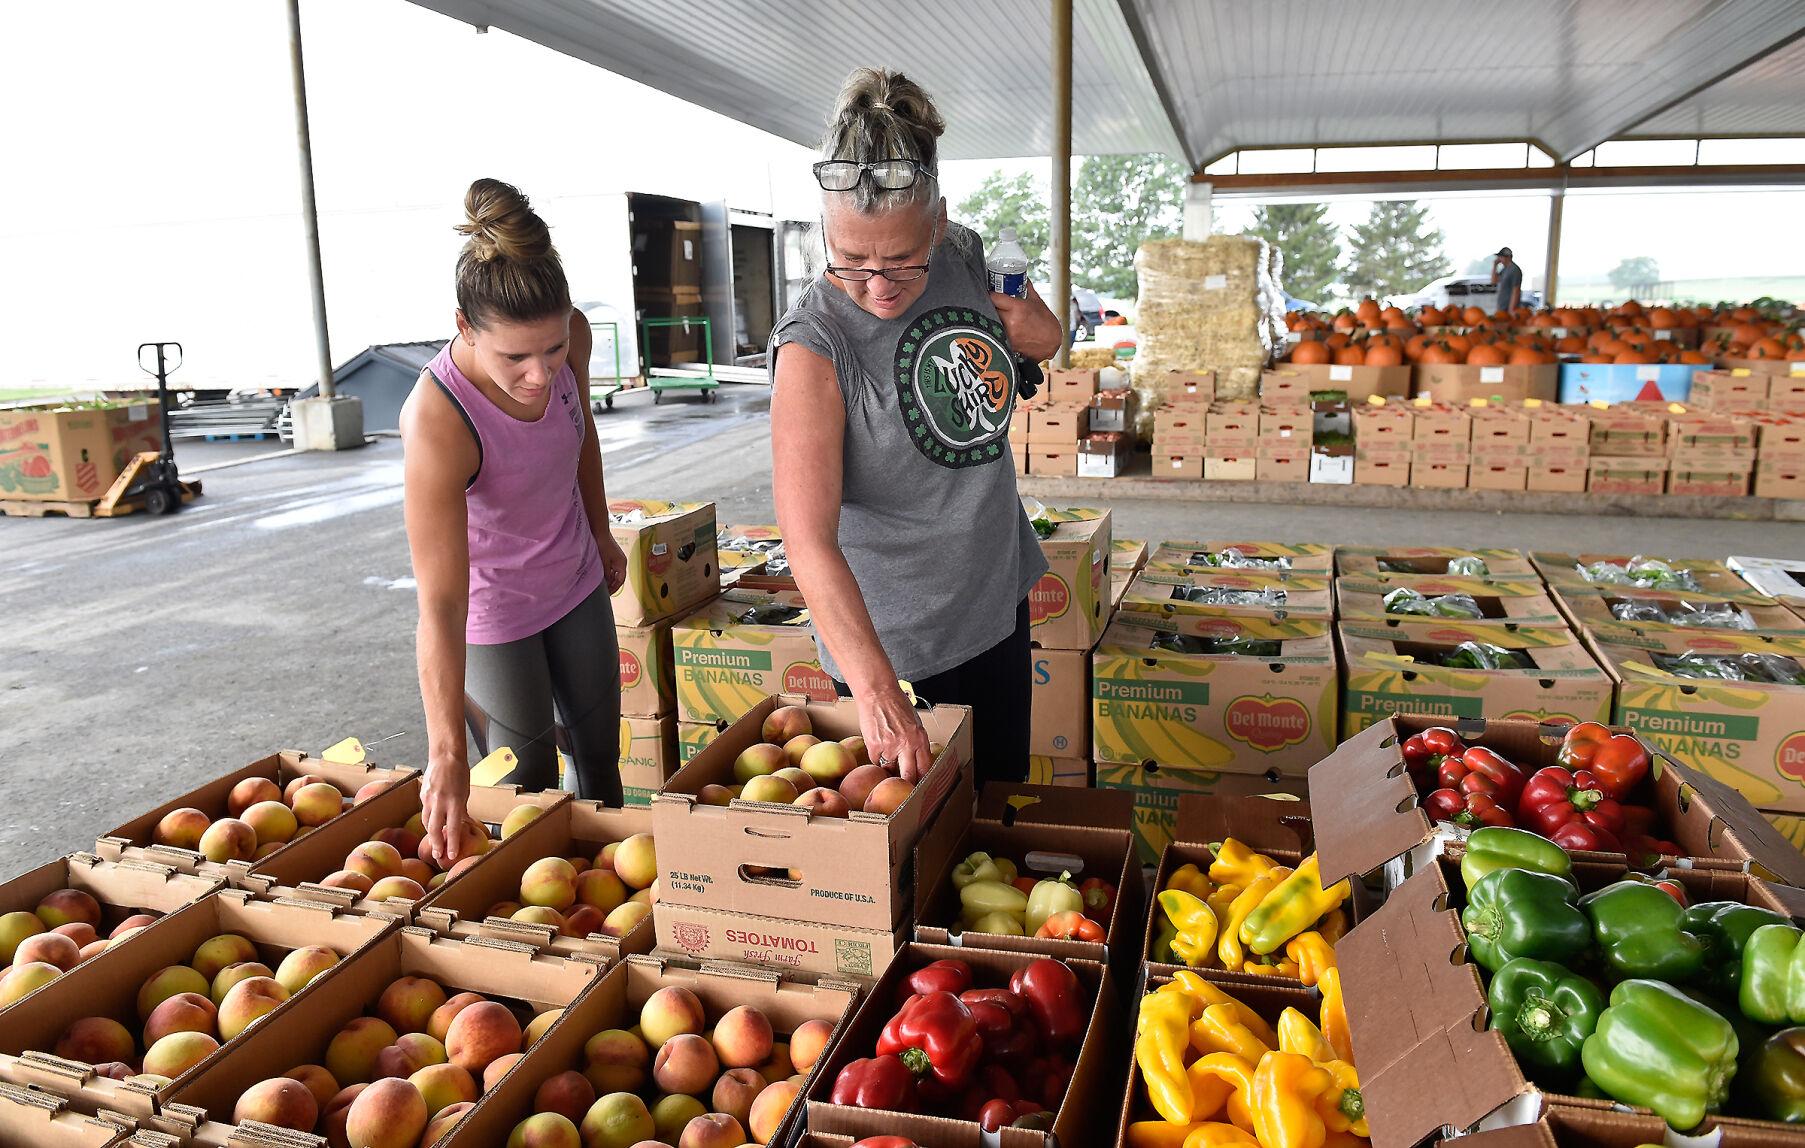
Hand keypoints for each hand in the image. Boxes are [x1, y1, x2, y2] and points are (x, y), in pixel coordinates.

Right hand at [421, 752, 471, 867]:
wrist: (445, 755)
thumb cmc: (459, 772)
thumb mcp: (465, 792)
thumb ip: (461, 809)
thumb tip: (461, 823)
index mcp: (455, 801)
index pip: (453, 828)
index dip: (452, 843)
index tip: (452, 855)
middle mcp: (440, 802)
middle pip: (434, 828)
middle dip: (436, 844)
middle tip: (438, 856)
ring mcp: (429, 798)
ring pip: (426, 821)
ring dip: (430, 834)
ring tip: (435, 844)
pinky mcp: (422, 794)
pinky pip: (425, 810)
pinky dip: (428, 818)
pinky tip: (432, 823)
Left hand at [599, 535, 628, 593]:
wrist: (600, 532)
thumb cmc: (603, 545)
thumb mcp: (604, 561)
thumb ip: (606, 573)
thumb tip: (607, 583)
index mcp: (622, 564)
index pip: (620, 580)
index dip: (615, 588)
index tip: (608, 594)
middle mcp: (621, 562)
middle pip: (619, 577)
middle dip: (612, 585)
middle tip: (605, 592)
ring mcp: (617, 558)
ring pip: (615, 573)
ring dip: (609, 579)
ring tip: (602, 585)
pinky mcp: (612, 556)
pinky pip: (612, 568)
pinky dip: (608, 573)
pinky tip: (601, 575)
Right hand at [854, 683, 934, 781]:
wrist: (878, 694)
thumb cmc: (897, 704)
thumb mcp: (915, 723)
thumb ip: (916, 742)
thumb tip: (916, 758)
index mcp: (920, 739)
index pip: (924, 768)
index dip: (921, 779)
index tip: (918, 783)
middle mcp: (907, 745)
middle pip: (909, 775)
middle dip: (907, 783)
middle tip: (904, 786)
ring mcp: (890, 748)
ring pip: (890, 769)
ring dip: (889, 768)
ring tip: (888, 757)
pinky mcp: (875, 747)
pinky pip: (876, 761)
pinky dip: (877, 757)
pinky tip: (877, 745)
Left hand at [991, 280, 1065, 363]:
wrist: (1051, 343)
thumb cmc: (1046, 323)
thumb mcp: (1037, 301)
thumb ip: (1027, 288)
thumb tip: (1021, 278)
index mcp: (1018, 309)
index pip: (994, 298)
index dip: (991, 294)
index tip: (991, 293)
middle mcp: (1011, 322)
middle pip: (990, 310)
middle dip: (992, 305)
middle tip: (995, 303)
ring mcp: (1008, 334)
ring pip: (992, 322)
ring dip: (994, 317)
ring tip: (1000, 314)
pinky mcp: (1007, 344)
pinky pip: (997, 332)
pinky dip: (998, 327)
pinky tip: (1003, 325)